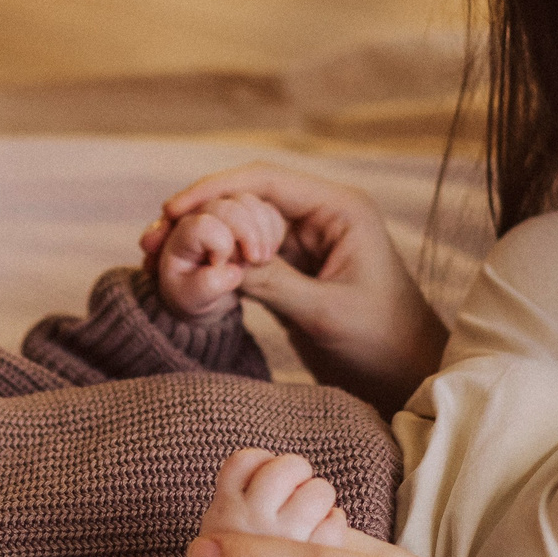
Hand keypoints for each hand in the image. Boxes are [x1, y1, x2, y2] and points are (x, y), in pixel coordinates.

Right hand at [141, 163, 448, 414]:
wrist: (406, 376)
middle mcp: (321, 217)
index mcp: (340, 210)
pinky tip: (180, 271)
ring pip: (240, 226)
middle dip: (198, 215)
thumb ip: (272, 283)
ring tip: (154, 254)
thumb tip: (215, 263)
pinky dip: (215, 262)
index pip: (266, 180)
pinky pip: (246, 255)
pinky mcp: (293, 269)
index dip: (214, 189)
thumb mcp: (325, 313)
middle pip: (247, 198)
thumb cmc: (382, 343)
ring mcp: (305, 243)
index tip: (172, 209)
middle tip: (151, 238)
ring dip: (202, 238)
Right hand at [199, 448, 348, 544]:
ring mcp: (275, 541)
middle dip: (299, 476)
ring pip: (316, 490)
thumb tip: (295, 470)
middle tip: (295, 502)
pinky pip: (334, 523)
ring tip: (311, 520)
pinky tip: (323, 541)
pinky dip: (335, 524)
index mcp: (221, 508)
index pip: (246, 460)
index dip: (264, 466)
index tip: (268, 489)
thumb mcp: (229, 531)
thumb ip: (250, 497)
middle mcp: (243, 520)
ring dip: (321, 499)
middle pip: (286, 467)